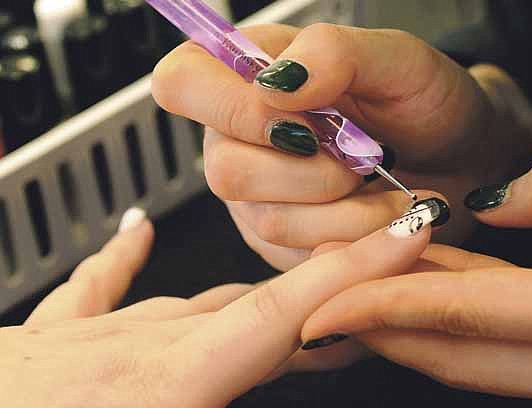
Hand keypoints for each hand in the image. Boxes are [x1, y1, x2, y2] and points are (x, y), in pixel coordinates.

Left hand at [0, 206, 433, 406]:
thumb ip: (221, 400)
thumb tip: (287, 375)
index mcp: (160, 390)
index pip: (282, 315)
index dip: (354, 272)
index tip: (404, 234)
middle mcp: (127, 352)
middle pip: (251, 308)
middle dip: (324, 294)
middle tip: (377, 289)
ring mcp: (78, 342)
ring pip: (191, 303)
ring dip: (253, 299)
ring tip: (300, 293)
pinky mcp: (37, 348)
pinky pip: (91, 291)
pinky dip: (121, 261)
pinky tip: (134, 231)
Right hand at [152, 23, 531, 270]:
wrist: (460, 157)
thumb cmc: (424, 100)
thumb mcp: (394, 57)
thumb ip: (334, 52)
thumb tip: (276, 81)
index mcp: (246, 74)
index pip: (180, 84)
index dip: (236, 108)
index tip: (306, 115)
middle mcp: (237, 137)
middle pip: (226, 170)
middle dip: (316, 170)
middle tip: (368, 153)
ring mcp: (257, 197)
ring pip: (269, 220)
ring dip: (347, 209)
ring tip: (388, 185)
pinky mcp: (284, 243)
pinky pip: (301, 259)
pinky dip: (356, 239)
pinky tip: (382, 213)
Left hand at [303, 128, 531, 406]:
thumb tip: (489, 206)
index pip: (466, 313)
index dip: (383, 306)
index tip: (322, 303)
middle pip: (464, 358)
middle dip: (386, 331)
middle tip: (326, 301)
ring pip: (492, 370)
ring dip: (425, 334)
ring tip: (369, 295)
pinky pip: (528, 367)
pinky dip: (477, 338)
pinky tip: (445, 302)